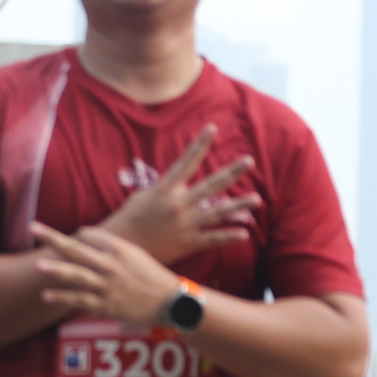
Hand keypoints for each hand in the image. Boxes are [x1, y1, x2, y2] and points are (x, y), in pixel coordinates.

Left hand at [33, 222, 184, 326]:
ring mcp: (107, 286)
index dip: (78, 235)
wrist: (172, 302)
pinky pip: (80, 300)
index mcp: (120, 248)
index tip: (72, 237)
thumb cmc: (152, 276)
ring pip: (76, 276)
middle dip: (53, 238)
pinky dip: (62, 298)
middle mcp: (111, 265)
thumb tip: (84, 235)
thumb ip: (111, 246)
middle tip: (33, 228)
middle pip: (76, 249)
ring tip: (37, 266)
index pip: (90, 235)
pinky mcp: (105, 305)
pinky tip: (46, 295)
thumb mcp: (136, 254)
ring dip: (56, 270)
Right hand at [98, 125, 258, 263]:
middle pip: (211, 185)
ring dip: (238, 205)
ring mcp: (184, 225)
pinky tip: (244, 233)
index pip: (186, 162)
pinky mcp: (186, 244)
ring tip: (256, 199)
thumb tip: (176, 181)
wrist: (120, 248)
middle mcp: (178, 205)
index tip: (212, 128)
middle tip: (249, 160)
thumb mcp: (142, 197)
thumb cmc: (128, 220)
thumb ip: (163, 188)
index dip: (200, 144)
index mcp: (165, 190)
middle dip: (232, 172)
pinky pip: (211, 239)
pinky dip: (227, 237)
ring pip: (217, 213)